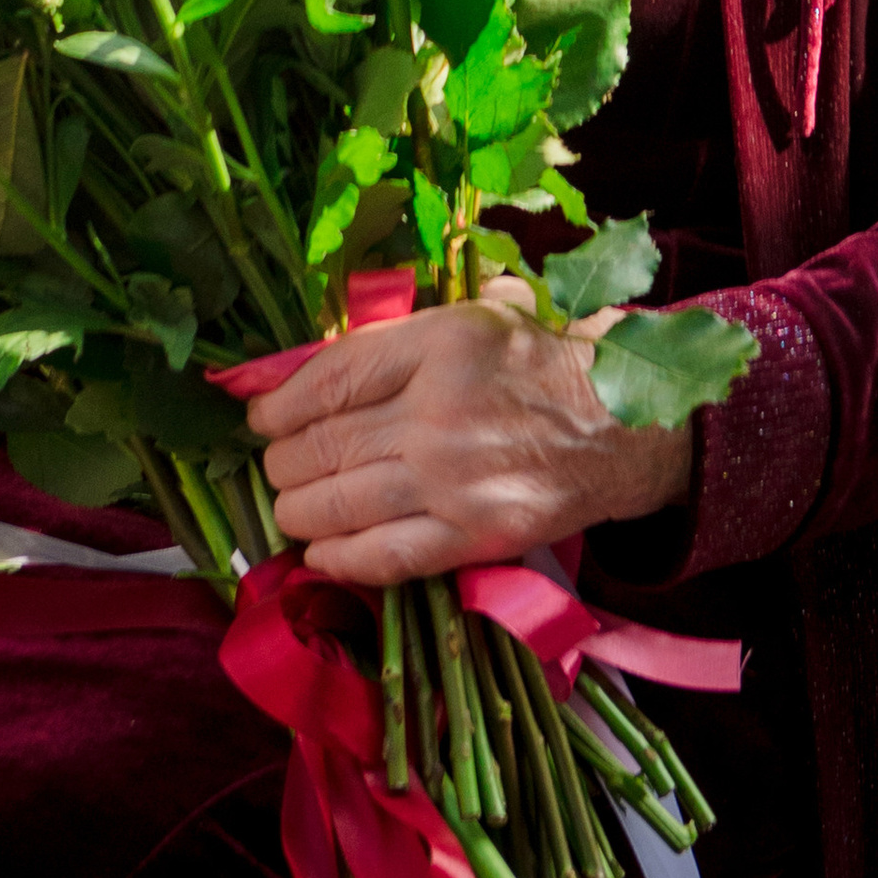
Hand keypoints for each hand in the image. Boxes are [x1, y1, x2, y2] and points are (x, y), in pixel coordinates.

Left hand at [248, 282, 692, 587]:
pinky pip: (383, 556)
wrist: (619, 428)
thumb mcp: (465, 320)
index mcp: (439, 344)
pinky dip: (338, 557)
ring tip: (291, 505)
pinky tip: (319, 550)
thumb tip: (293, 370)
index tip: (259, 417)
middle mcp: (440, 412)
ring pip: (340, 503)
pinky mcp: (473, 538)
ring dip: (297, 509)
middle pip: (324, 444)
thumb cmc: (532, 365)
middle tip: (275, 464)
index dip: (278, 404)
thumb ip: (387, 341)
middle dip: (282, 460)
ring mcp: (455, 481)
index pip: (329, 379)